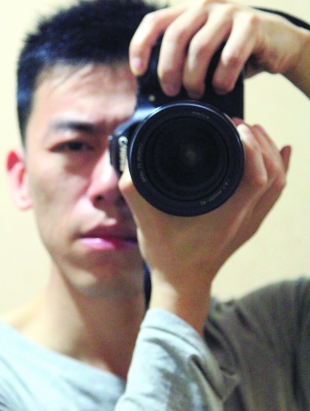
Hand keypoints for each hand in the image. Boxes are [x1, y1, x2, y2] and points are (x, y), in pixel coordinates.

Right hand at [119, 121, 290, 333]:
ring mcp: (251, 222)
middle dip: (262, 142)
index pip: (258, 177)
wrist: (183, 285)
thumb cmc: (168, 258)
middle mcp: (245, 218)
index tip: (234, 127)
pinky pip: (275, 192)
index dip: (252, 146)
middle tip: (239, 124)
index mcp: (227, 216)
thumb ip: (135, 194)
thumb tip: (127, 168)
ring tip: (252, 131)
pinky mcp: (249, 223)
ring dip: (271, 153)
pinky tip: (282, 151)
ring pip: (279, 182)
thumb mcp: (146, 224)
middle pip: (274, 174)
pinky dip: (281, 168)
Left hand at [129, 0, 309, 98]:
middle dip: (168, 70)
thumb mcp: (203, 52)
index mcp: (187, 11)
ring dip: (194, 78)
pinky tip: (222, 88)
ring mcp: (228, 12)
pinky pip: (230, 56)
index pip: (154, 22)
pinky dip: (223, 78)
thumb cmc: (232, 53)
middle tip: (171, 92)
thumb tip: (154, 92)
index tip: (138, 72)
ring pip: (200, 47)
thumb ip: (181, 59)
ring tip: (197, 94)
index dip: (140, 46)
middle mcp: (205, 5)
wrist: (276, 43)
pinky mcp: (251, 24)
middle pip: (175, 36)